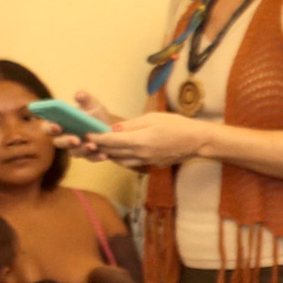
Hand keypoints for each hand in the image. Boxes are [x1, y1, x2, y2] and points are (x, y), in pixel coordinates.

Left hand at [62, 93, 205, 170]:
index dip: (96, 137)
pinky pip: (131, 163)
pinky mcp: (151, 165)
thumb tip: (114, 128)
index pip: (111, 140)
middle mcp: (140, 154)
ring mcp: (146, 161)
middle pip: (112, 152)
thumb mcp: (153, 118)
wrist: (197, 141)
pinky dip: (120, 159)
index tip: (85, 133)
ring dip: (108, 155)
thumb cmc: (177, 125)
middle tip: (86, 140)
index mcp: (140, 140)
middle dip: (98, 146)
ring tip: (99, 148)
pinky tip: (118, 153)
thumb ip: (131, 125)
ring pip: (119, 161)